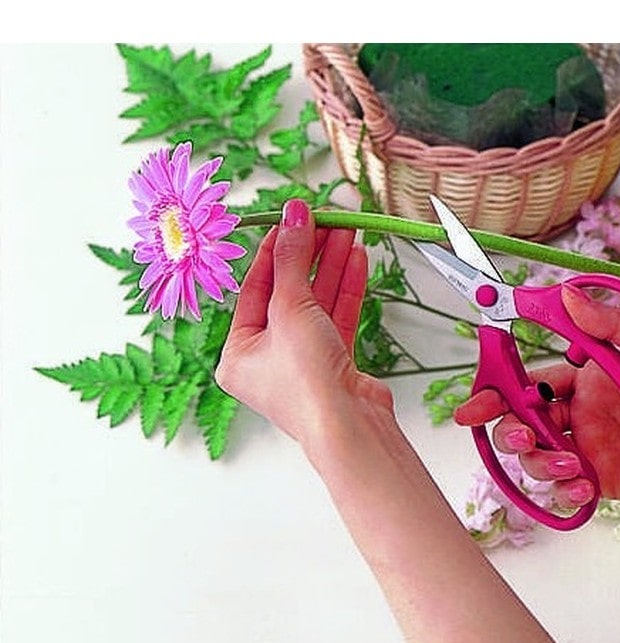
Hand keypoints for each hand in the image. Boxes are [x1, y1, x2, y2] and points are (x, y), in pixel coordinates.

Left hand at [215, 199, 391, 446]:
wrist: (350, 427)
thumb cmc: (306, 382)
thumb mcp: (290, 308)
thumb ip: (292, 258)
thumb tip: (294, 214)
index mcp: (238, 353)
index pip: (254, 288)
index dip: (274, 250)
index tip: (292, 219)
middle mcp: (268, 359)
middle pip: (288, 293)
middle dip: (310, 255)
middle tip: (325, 221)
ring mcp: (303, 363)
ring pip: (317, 304)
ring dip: (332, 266)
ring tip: (348, 231)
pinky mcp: (334, 365)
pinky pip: (337, 318)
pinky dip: (347, 289)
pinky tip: (357, 259)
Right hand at [456, 284, 619, 504]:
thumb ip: (611, 326)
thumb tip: (565, 296)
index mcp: (587, 377)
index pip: (528, 378)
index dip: (497, 386)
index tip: (477, 396)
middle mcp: (582, 411)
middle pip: (520, 419)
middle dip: (503, 427)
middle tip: (516, 434)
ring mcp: (590, 448)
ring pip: (536, 455)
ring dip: (538, 461)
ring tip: (571, 464)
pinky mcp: (604, 481)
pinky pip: (565, 490)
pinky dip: (564, 492)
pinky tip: (584, 486)